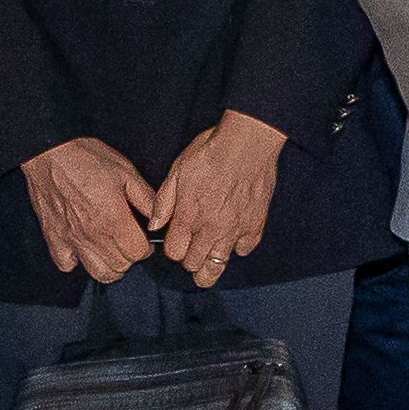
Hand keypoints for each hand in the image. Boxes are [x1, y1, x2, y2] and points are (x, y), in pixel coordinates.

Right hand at [24, 136, 160, 286]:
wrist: (49, 152)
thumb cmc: (84, 157)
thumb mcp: (125, 172)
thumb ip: (146, 199)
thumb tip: (159, 218)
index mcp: (114, 219)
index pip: (138, 253)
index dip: (146, 246)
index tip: (144, 238)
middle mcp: (93, 234)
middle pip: (120, 267)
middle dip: (129, 256)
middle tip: (128, 241)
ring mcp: (72, 239)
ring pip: (98, 272)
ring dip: (109, 265)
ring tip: (110, 248)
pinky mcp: (54, 238)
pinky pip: (67, 265)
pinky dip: (77, 261)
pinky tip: (83, 247)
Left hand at [154, 110, 285, 283]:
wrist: (248, 143)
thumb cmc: (213, 151)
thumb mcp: (178, 171)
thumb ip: (164, 201)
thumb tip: (154, 225)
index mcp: (189, 215)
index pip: (174, 252)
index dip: (172, 248)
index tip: (175, 241)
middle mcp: (211, 227)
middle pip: (194, 264)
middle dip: (188, 258)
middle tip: (190, 248)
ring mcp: (235, 229)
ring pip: (218, 266)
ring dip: (209, 264)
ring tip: (206, 258)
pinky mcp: (254, 226)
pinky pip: (243, 250)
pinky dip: (237, 246)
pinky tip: (231, 237)